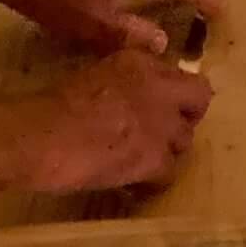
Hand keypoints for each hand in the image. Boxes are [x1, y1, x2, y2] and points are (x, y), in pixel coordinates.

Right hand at [28, 50, 212, 193]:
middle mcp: (159, 86)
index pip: (176, 73)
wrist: (45, 134)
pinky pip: (169, 172)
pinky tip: (136, 184)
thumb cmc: (56, 106)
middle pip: (199, 97)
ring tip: (147, 159)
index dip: (171, 94)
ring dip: (169, 150)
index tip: (160, 107)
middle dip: (189, 114)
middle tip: (168, 131)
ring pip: (186, 139)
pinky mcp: (155, 157)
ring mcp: (160, 122)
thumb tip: (133, 98)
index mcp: (141, 62)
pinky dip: (155, 181)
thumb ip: (125, 81)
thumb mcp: (97, 74)